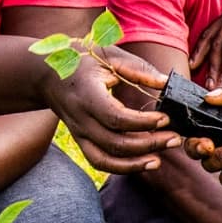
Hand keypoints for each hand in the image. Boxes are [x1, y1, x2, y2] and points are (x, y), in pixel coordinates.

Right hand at [44, 48, 178, 173]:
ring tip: (162, 157)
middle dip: (149, 144)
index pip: (115, 117)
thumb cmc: (81, 60)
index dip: (142, 122)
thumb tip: (167, 83)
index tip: (165, 118)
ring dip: (137, 163)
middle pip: (115, 143)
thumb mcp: (108, 54)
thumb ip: (138, 69)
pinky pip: (101, 163)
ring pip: (107, 160)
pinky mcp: (81, 142)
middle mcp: (80, 118)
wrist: (46, 75)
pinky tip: (146, 162)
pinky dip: (124, 168)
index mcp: (86, 93)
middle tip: (174, 138)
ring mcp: (79, 133)